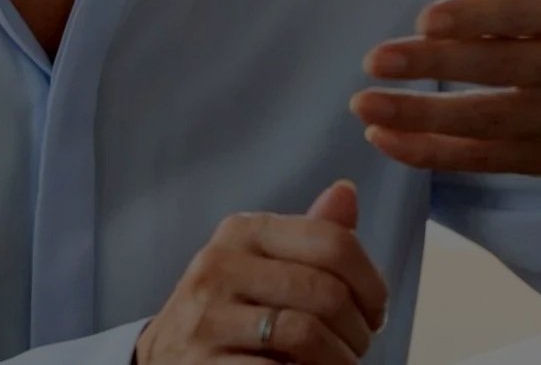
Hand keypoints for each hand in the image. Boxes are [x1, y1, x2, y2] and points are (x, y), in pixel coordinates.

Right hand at [135, 182, 387, 363]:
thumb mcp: (263, 264)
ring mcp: (207, 318)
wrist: (167, 357)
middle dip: (358, 330)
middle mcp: (219, 266)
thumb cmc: (232, 310)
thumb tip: (346, 191)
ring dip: (339, 361)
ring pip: (306, 334)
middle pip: (325, 292)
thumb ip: (309, 236)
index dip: (371, 283)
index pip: (332, 242)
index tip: (374, 311)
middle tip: (357, 347)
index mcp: (242, 231)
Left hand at [350, 0, 540, 219]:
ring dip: (421, 117)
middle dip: (434, 65)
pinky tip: (383, 138)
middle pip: (498, 69)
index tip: (425, 19)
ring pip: (487, 122)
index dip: (475, 17)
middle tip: (374, 59)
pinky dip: (431, 153)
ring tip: (365, 105)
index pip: (521, 13)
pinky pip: (483, 160)